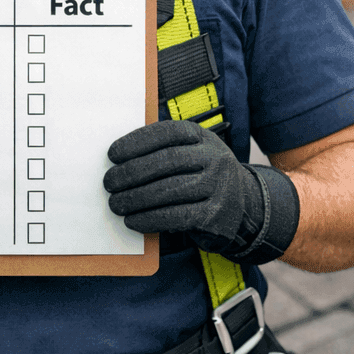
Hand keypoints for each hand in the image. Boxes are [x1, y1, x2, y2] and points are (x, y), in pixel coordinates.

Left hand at [103, 119, 298, 264]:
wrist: (244, 205)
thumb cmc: (203, 175)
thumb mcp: (193, 153)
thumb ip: (164, 150)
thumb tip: (119, 160)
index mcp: (203, 137)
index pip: (167, 133)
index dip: (137, 142)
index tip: (112, 154)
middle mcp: (214, 158)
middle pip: (166, 162)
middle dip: (131, 173)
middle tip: (109, 183)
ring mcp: (218, 187)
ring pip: (169, 191)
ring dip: (136, 199)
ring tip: (115, 204)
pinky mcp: (216, 215)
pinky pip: (177, 217)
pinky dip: (150, 219)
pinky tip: (133, 220)